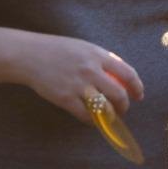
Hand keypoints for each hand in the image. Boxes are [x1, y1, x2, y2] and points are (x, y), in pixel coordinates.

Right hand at [16, 34, 143, 122]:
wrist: (29, 55)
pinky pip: (85, 115)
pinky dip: (93, 121)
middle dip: (124, 106)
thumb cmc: (57, 50)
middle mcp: (90, 70)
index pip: (127, 73)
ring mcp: (78, 85)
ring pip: (104, 108)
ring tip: (110, 117)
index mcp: (97, 55)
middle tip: (123, 109)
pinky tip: (93, 121)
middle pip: (118, 94)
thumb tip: (121, 73)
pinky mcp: (65, 98)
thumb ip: (102, 59)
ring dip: (111, 116)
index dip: (137, 87)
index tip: (139, 95)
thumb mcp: (83, 47)